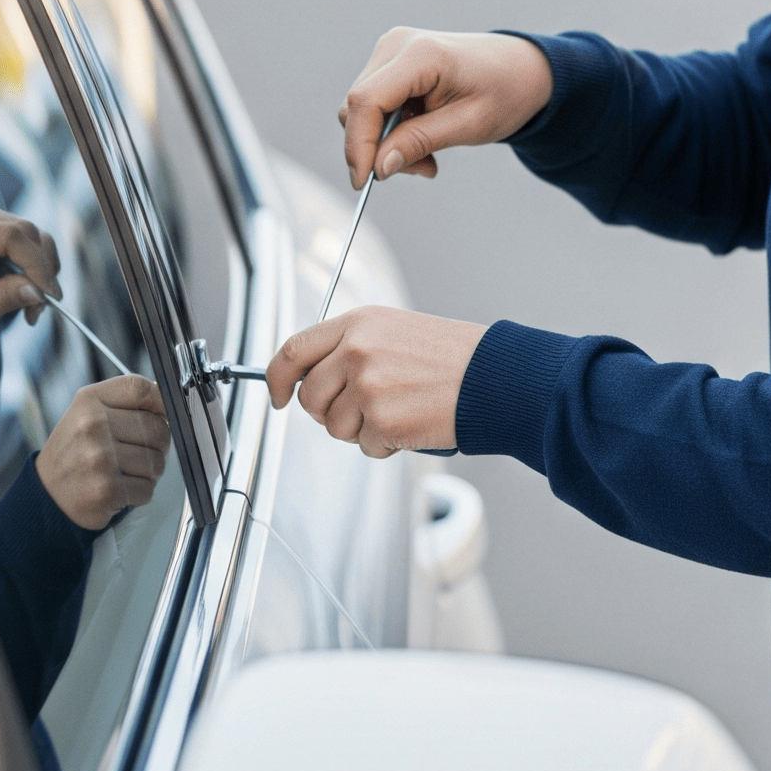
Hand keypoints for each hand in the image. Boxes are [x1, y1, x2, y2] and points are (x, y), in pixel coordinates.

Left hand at [0, 205, 60, 344]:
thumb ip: (4, 299)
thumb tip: (39, 292)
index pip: (11, 236)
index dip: (37, 263)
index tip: (49, 295)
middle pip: (30, 233)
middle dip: (43, 271)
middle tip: (40, 308)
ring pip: (39, 238)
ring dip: (44, 272)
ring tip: (32, 305)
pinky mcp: (3, 228)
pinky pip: (36, 243)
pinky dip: (40, 269)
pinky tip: (29, 292)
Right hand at [35, 374, 170, 529]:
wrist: (46, 495)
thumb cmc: (75, 452)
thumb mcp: (88, 413)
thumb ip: (125, 401)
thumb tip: (169, 400)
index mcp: (89, 401)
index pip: (142, 389)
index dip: (161, 402)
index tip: (161, 414)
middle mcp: (92, 426)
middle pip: (158, 428)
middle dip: (157, 444)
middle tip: (136, 451)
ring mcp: (99, 458)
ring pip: (157, 461)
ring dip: (148, 471)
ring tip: (124, 471)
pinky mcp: (106, 489)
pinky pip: (147, 488)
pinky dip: (139, 492)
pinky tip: (119, 488)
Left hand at [266, 307, 486, 456]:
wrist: (494, 377)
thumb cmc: (454, 358)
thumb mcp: (396, 332)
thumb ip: (352, 348)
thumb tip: (315, 380)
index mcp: (359, 324)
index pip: (293, 350)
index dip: (276, 379)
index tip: (277, 396)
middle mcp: (357, 350)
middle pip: (309, 397)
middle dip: (328, 413)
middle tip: (361, 412)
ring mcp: (367, 385)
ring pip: (335, 427)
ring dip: (362, 430)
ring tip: (399, 411)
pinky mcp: (380, 419)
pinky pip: (365, 446)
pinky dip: (386, 445)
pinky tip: (412, 424)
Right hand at [339, 29, 552, 188]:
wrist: (523, 68)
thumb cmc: (506, 92)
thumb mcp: (469, 125)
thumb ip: (420, 142)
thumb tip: (378, 167)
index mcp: (421, 53)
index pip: (366, 101)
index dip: (358, 144)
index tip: (363, 182)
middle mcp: (398, 44)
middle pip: (359, 106)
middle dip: (379, 148)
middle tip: (423, 169)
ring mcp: (393, 49)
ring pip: (363, 109)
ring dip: (388, 142)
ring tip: (430, 158)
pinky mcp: (393, 61)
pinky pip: (375, 103)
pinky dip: (393, 129)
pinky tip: (424, 138)